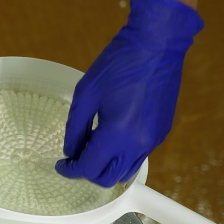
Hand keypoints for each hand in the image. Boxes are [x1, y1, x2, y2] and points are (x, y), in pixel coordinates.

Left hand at [56, 0, 203, 186]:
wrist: (156, 45)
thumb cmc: (118, 65)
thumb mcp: (85, 95)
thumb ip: (75, 129)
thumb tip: (71, 152)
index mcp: (116, 134)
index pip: (89, 168)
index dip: (70, 170)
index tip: (61, 165)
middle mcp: (137, 144)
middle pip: (108, 178)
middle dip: (88, 172)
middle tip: (76, 158)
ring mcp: (153, 140)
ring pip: (126, 171)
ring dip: (107, 168)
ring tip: (94, 149)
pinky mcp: (162, 133)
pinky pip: (138, 156)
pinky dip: (122, 156)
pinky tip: (112, 137)